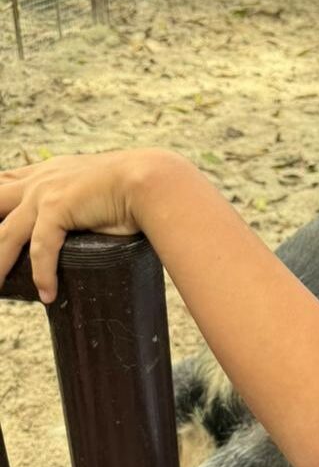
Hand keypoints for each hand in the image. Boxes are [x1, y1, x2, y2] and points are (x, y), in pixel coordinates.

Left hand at [0, 150, 166, 301]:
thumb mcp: (102, 187)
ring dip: (0, 265)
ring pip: (6, 235)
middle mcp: (42, 180)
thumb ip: (88, 200)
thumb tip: (94, 224)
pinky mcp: (58, 207)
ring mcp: (46, 192)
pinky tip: (47, 294)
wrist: (154, 180)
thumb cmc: (140, 186)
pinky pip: (41, 248)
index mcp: (51, 173)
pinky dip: (43, 275)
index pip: (6, 182)